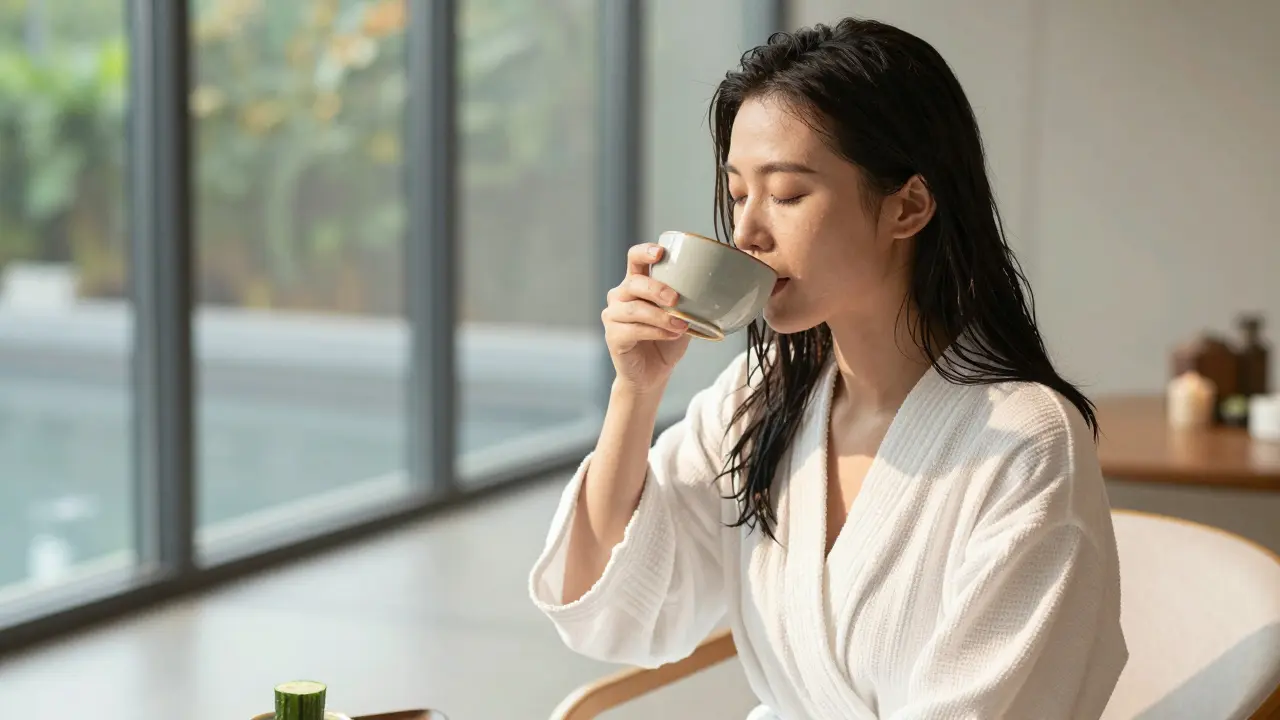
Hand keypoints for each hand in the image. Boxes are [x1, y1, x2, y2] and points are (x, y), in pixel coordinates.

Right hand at [602, 243, 691, 394]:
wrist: (654, 372)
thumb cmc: (667, 339)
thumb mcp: (681, 315)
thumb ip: (687, 300)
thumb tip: (713, 289)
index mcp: (636, 283)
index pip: (634, 258)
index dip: (644, 252)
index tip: (661, 253)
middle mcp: (620, 296)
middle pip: (634, 282)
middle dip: (656, 289)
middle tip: (676, 300)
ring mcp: (612, 315)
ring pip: (634, 309)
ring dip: (660, 317)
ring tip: (681, 325)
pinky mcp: (613, 336)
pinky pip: (632, 330)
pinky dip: (655, 331)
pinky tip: (671, 335)